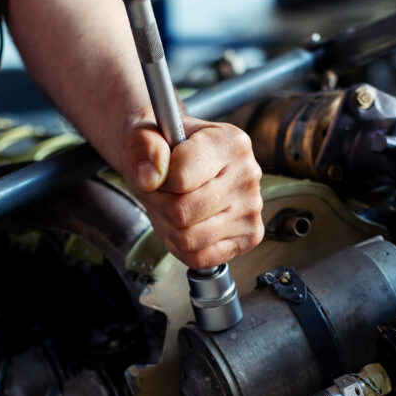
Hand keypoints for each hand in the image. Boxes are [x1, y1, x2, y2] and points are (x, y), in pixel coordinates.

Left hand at [121, 109, 263, 269]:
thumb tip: (151, 177)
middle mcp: (248, 174)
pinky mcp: (249, 236)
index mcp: (230, 142)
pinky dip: (182, 247)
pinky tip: (185, 226)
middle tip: (164, 193)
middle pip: (182, 212)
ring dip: (169, 228)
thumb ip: (143, 146)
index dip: (157, 180)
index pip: (180, 179)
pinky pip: (201, 258)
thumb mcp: (144, 137)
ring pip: (189, 238)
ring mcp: (252, 208)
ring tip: (173, 207)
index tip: (161, 172)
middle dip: (161, 205)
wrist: (178, 165)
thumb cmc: (166, 152)